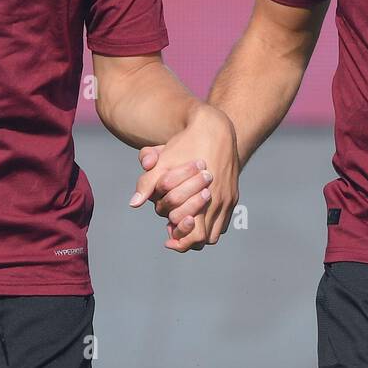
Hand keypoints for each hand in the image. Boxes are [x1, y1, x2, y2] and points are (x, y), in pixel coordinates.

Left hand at [130, 104, 239, 251]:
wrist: (215, 127)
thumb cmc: (186, 144)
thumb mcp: (164, 161)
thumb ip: (148, 183)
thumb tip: (133, 204)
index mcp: (205, 197)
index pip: (195, 235)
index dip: (179, 241)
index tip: (166, 239)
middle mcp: (220, 201)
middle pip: (205, 238)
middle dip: (187, 237)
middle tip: (171, 232)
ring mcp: (229, 198)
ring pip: (215, 232)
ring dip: (199, 231)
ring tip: (181, 224)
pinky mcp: (233, 194)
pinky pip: (223, 220)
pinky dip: (209, 223)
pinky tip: (195, 214)